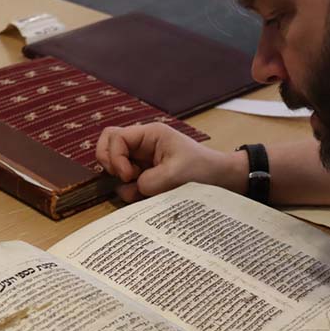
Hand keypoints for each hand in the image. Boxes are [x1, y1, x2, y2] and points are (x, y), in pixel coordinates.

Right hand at [96, 123, 247, 201]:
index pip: (115, 137)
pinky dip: (130, 190)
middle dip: (110, 163)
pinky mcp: (145, 176)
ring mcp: (142, 160)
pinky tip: (146, 195)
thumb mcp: (176, 174)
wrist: (221, 181)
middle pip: (108, 145)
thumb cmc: (203, 170)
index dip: (115, 157)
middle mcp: (142, 145)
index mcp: (150, 134)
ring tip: (140, 190)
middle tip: (125, 179)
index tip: (129, 176)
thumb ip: (148, 181)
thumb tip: (130, 188)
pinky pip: (126, 182)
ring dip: (121, 181)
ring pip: (115, 165)